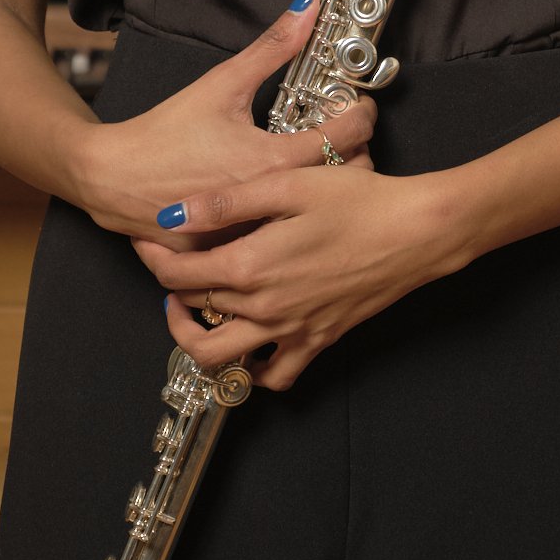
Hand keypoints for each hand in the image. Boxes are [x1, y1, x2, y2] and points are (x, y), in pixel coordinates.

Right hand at [73, 0, 374, 241]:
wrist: (111, 177)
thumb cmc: (164, 133)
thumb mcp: (222, 83)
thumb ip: (272, 46)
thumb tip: (305, 8)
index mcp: (272, 161)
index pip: (346, 139)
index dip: (363, 117)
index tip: (361, 107)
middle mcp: (269, 203)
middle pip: (342, 181)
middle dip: (354, 154)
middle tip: (345, 134)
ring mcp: (253, 232)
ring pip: (314, 213)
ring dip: (325, 186)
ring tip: (318, 164)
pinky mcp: (235, 252)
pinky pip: (278, 235)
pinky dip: (288, 215)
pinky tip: (282, 196)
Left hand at [132, 159, 466, 392]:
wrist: (416, 232)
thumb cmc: (357, 200)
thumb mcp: (287, 184)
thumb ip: (226, 202)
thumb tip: (172, 215)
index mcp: (250, 267)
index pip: (179, 274)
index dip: (152, 256)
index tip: (143, 239)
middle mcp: (265, 309)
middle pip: (194, 312)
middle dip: (170, 288)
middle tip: (165, 263)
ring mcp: (291, 331)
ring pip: (222, 360)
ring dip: (196, 341)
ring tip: (192, 312)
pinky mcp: (318, 340)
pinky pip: (274, 375)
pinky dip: (253, 369)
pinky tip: (249, 342)